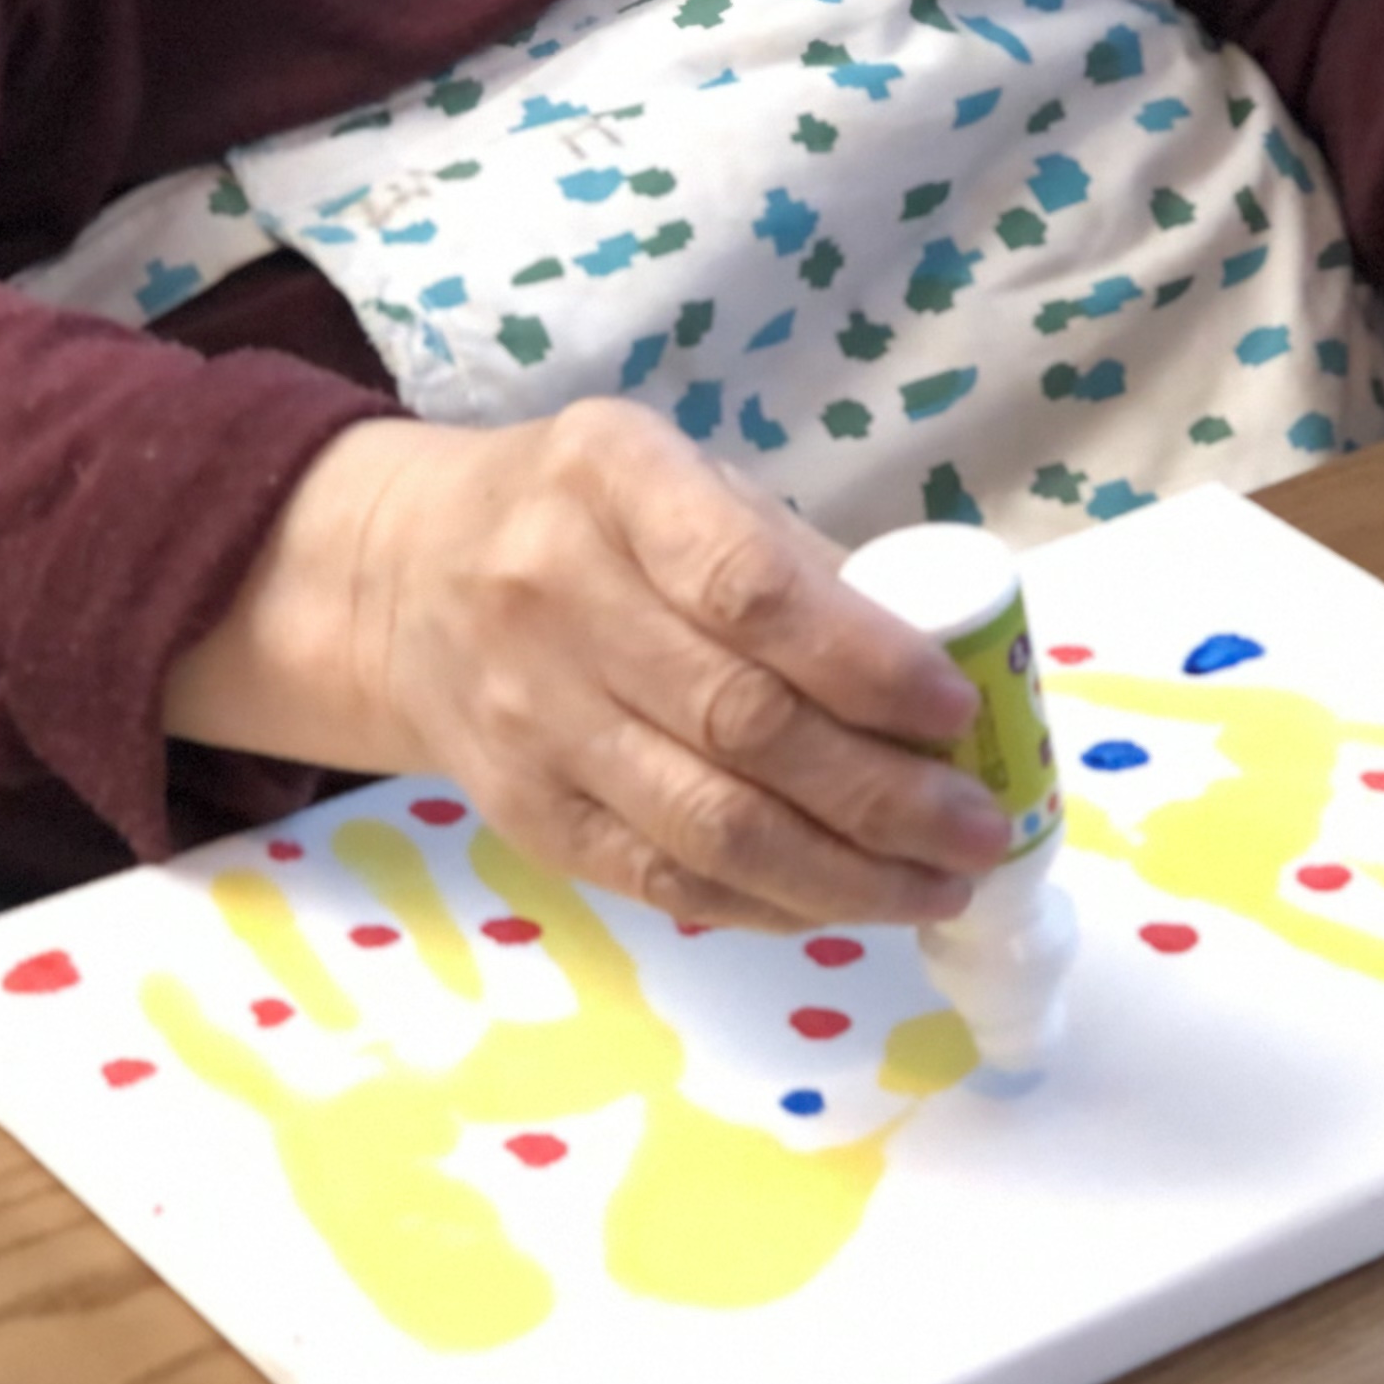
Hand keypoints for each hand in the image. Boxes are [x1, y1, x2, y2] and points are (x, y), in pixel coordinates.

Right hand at [163, 399, 1007, 930]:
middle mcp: (554, 596)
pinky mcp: (524, 813)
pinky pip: (663, 880)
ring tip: (939, 885)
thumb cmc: (585, 519)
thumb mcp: (676, 480)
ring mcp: (530, 717)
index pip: (751, 588)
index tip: (958, 710)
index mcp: (612, 481)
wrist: (402, 580)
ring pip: (708, 826)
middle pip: (742, 724)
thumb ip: (791, 561)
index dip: (866, 663)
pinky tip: (845, 903)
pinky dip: (768, 903)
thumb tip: (947, 666)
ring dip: (844, 874)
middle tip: (982, 828)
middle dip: (884, 795)